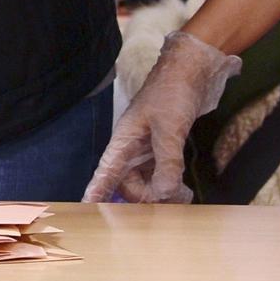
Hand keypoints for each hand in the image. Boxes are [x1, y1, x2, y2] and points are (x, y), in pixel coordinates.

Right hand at [82, 30, 240, 203]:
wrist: (194, 70)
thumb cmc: (172, 92)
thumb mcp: (169, 127)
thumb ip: (167, 162)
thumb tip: (163, 193)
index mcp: (124, 140)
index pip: (105, 172)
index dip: (95, 191)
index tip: (85, 209)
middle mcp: (133, 148)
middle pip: (129, 184)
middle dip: (146, 197)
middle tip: (170, 200)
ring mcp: (149, 149)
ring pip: (147, 182)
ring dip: (162, 193)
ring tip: (183, 198)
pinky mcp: (166, 147)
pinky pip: (162, 174)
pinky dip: (171, 185)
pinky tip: (183, 191)